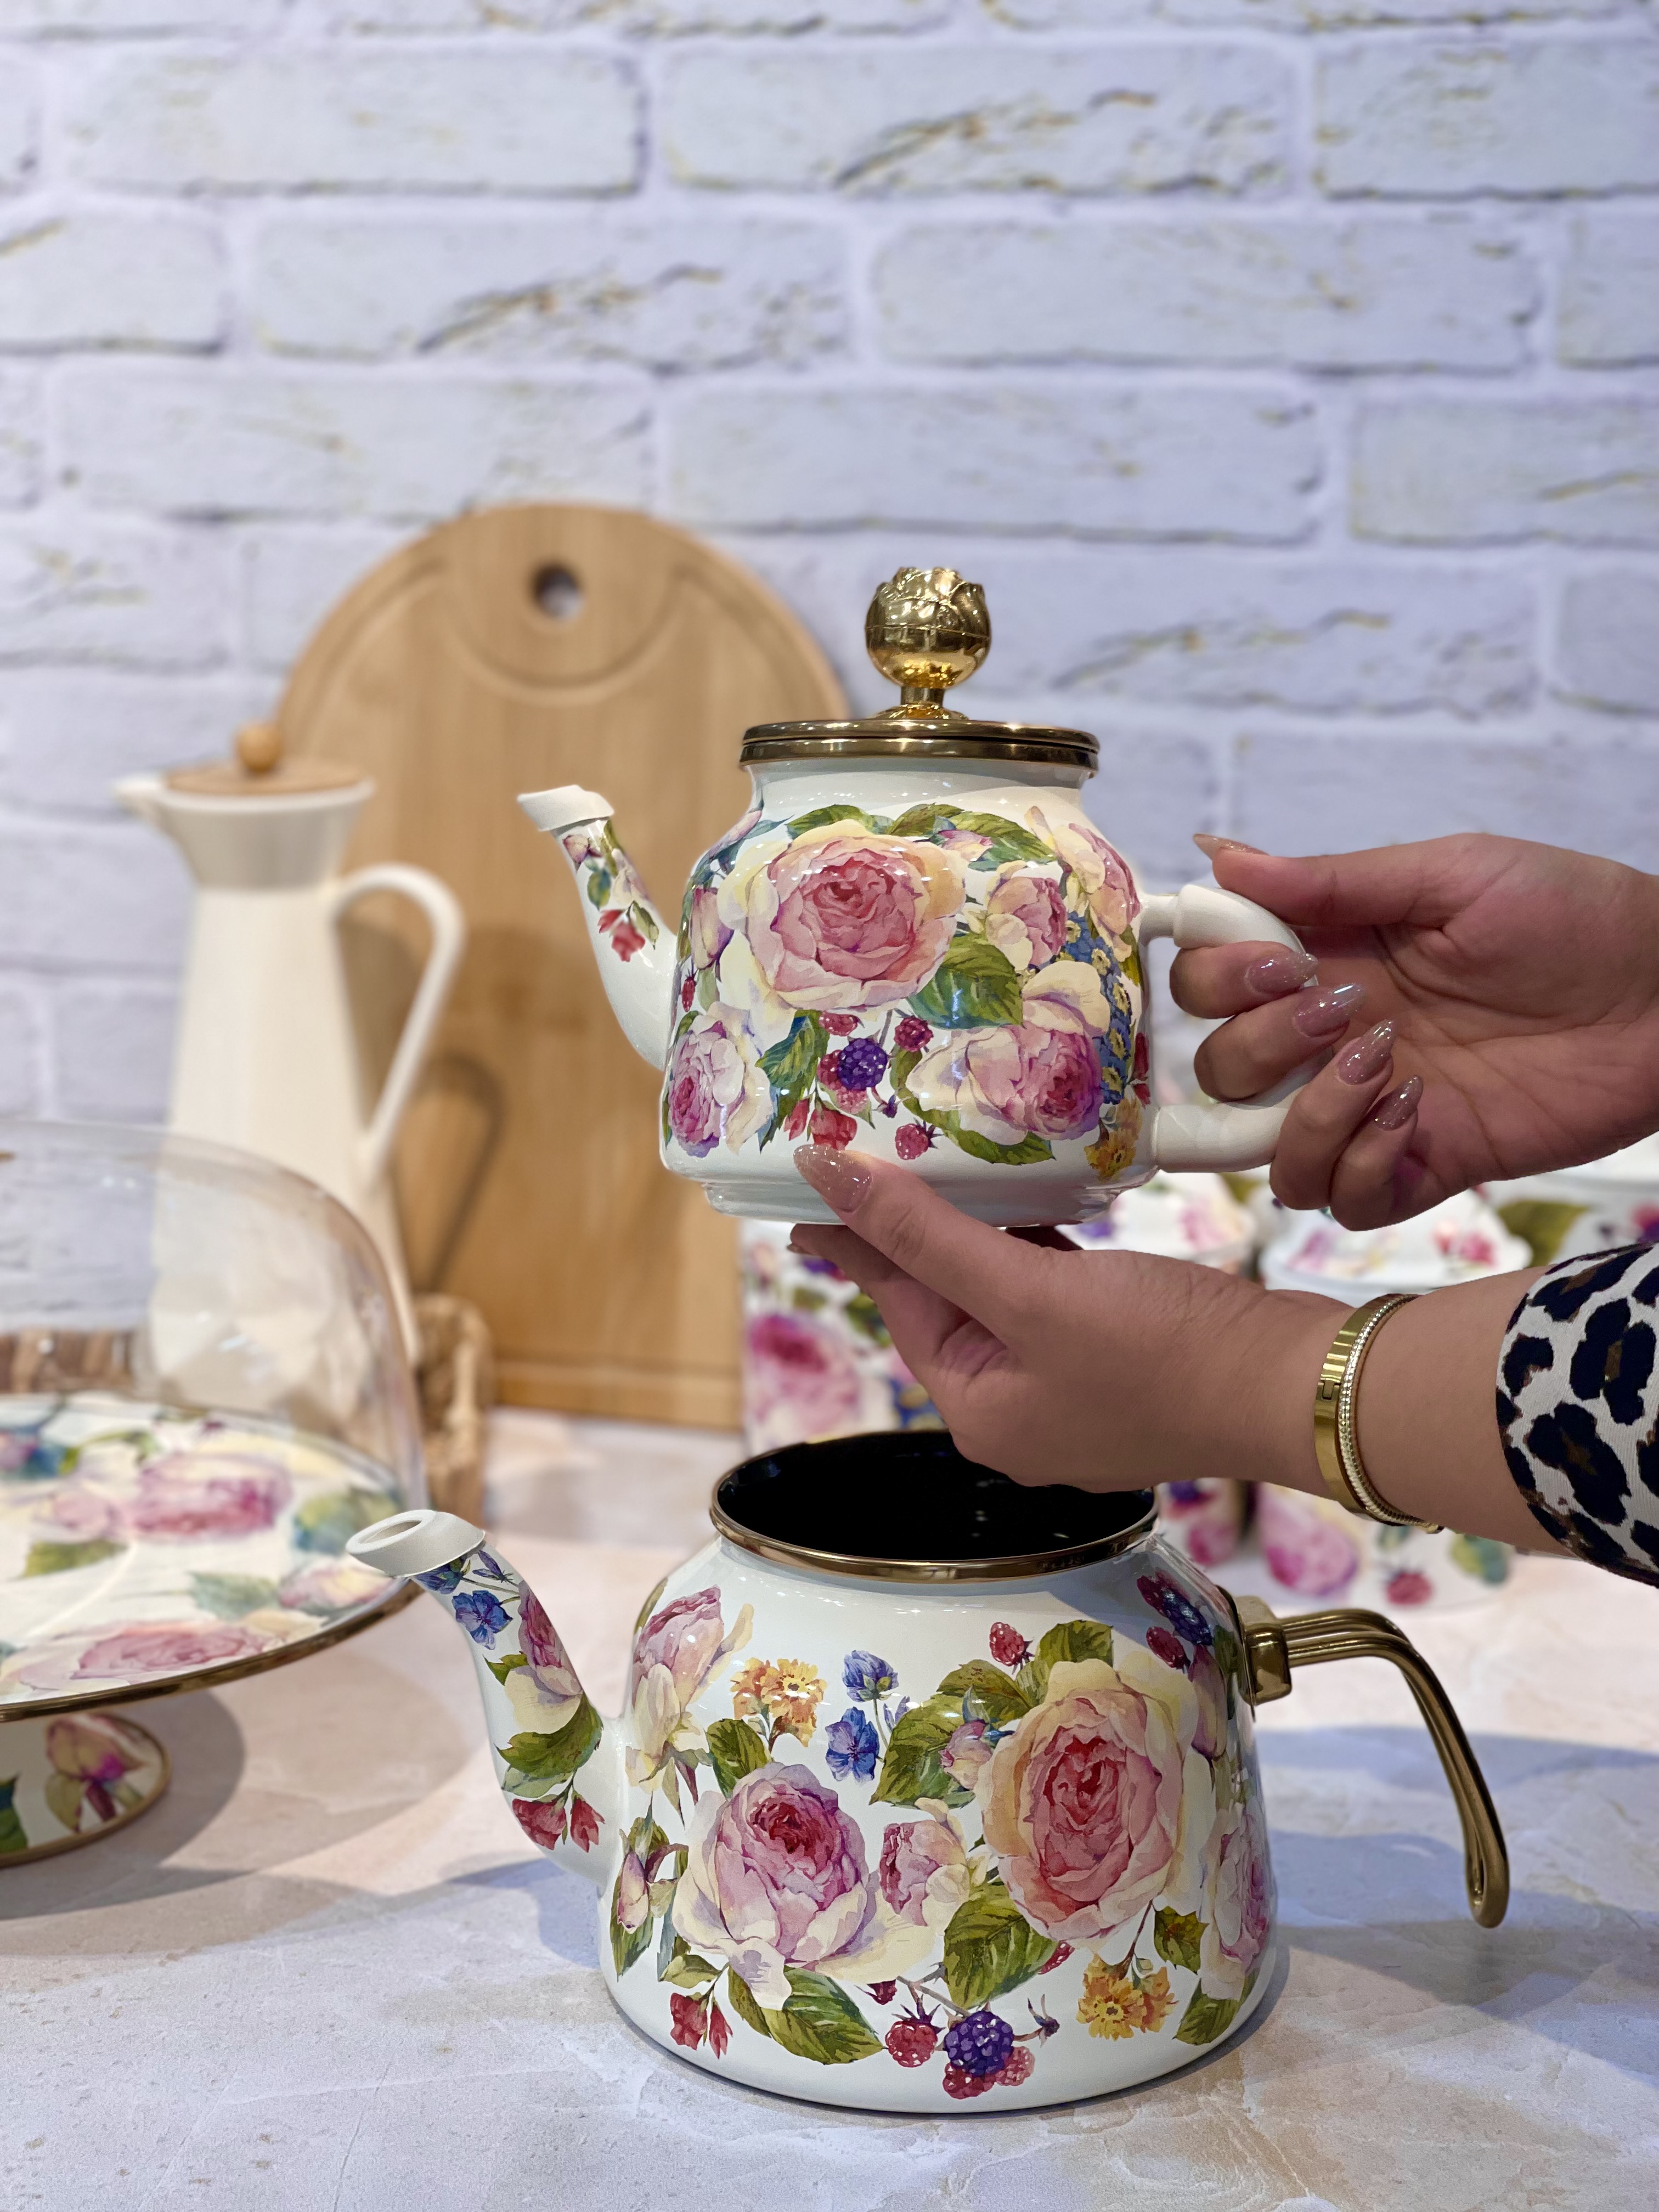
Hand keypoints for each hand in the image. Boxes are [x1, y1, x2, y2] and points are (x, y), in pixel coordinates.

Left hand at [789, 1147, 1341, 1494]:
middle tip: (871, 1156)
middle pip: (944, 1300)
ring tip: (936, 1164)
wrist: (1295, 1386)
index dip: (856, 1231)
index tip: (810, 1180)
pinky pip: (1053, 1296)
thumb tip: (830, 1180)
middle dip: (914, 1228)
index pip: (897, 1302)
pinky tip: (1029, 1201)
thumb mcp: (1029, 1290)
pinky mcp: (1120, 1361)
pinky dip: (1034, 1247)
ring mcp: (1072, 1390)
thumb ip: (927, 1235)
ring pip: (1001, 1295)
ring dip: (974, 1232)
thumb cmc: (1163, 1352)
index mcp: (978, 1411)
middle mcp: (1016, 1411)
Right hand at [1180, 832, 1658, 1226]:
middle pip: (1222, 1071)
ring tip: (1389, 1068)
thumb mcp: (1450, 874)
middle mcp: (1333, 1040)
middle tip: (1349, 1011)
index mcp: (1327, 958)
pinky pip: (1343, 1201)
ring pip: (1269, 1154)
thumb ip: (1331, 878)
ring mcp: (1373, 1109)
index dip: (1220, 977)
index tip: (1282, 960)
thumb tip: (1215, 853)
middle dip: (1263, 1045)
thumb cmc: (1571, 914)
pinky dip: (1361, 1165)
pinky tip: (1419, 1115)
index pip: (1210, 985)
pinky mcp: (1424, 1164)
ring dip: (1309, 1114)